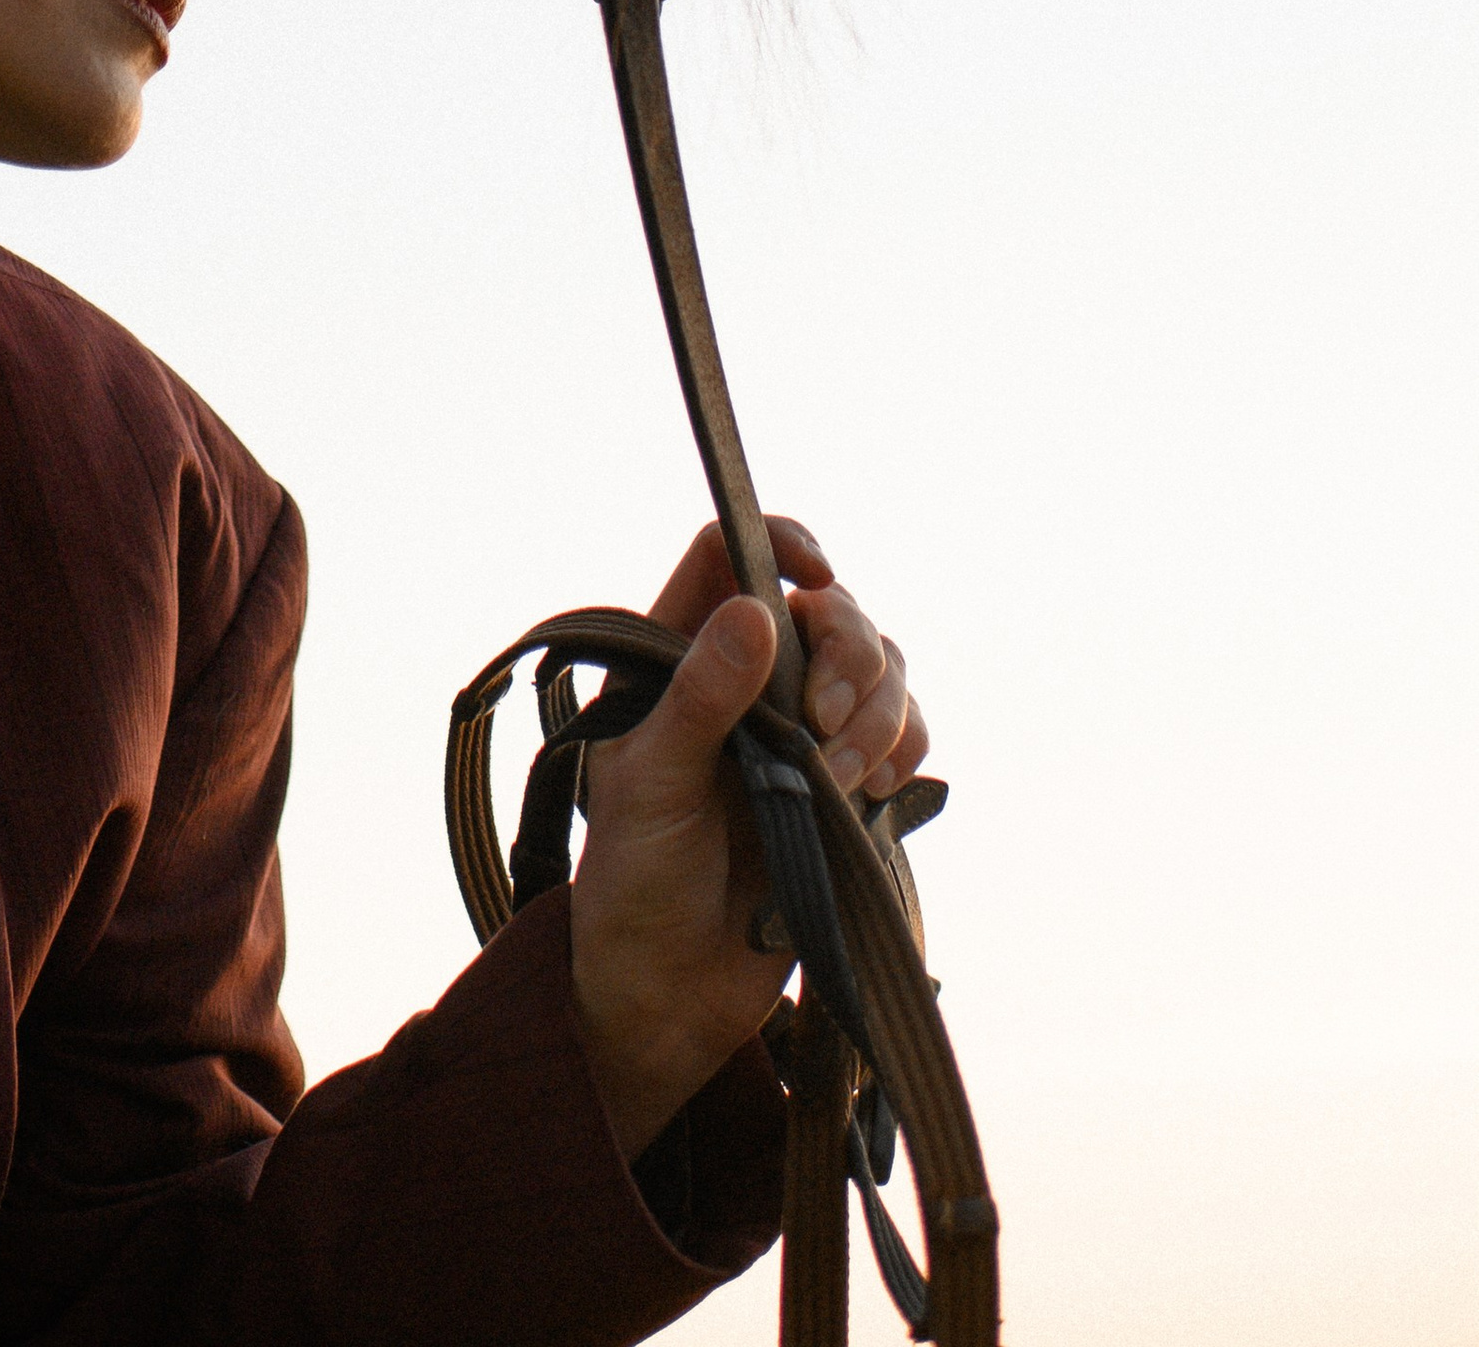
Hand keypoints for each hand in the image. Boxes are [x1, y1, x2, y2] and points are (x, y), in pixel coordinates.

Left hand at [565, 515, 928, 1167]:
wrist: (670, 994)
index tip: (814, 576)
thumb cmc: (634, 880)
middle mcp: (745, 679)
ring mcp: (800, 730)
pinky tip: (874, 789)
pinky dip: (903, 746)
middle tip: (823, 722)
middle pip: (825, 608)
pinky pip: (900, 731)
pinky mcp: (842, 784)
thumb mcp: (651, 782)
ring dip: (878, 707)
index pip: (730, 555)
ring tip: (844, 776)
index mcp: (679, 653)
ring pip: (874, 665)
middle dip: (845, 651)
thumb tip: (756, 611)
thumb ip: (700, 697)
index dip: (778, 543)